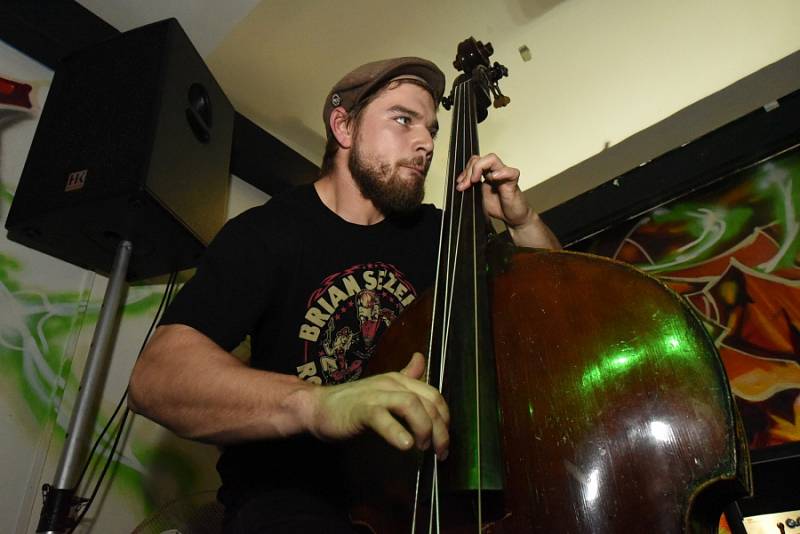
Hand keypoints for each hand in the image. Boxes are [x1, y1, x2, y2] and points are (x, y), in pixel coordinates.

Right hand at [307, 353, 449, 459]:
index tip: (444, 441)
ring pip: (411, 404)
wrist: (319, 407)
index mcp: (400, 380)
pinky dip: (396, 432)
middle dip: (440, 429)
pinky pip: (383, 417)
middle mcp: (391, 383)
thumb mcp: (383, 389)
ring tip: (423, 447)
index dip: (445, 419)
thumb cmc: (353, 403)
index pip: (435, 395)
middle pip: (428, 401)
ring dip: (424, 428)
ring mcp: (376, 394)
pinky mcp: (361, 409)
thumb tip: (420, 359)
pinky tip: (405, 445)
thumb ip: (405, 378)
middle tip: (439, 451)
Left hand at [456, 153, 560, 248]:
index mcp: (486, 174)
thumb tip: (458, 187)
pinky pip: (511, 172)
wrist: (512, 218)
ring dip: (479, 168)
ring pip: (492, 159)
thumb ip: (470, 190)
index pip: (474, 162)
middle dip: (469, 170)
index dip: (465, 171)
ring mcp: (504, 175)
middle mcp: (494, 172)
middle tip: (464, 185)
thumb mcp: (477, 198)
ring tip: (475, 181)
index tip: (459, 183)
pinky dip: (502, 172)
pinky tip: (494, 178)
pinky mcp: (513, 182)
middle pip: (479, 159)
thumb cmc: (498, 207)